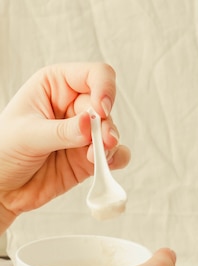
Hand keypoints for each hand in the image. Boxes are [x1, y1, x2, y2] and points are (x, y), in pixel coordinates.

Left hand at [0, 63, 129, 231]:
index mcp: (55, 87)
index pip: (93, 75)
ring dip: (109, 145)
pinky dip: (116, 160)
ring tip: (94, 158)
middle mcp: (74, 107)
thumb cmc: (3, 152)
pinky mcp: (92, 156)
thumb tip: (90, 124)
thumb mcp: (27, 136)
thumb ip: (61, 131)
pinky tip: (105, 166)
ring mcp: (85, 133)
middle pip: (105, 107)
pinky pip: (116, 154)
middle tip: (102, 142)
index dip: (103, 88)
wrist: (3, 188)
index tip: (101, 110)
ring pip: (112, 131)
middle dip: (105, 125)